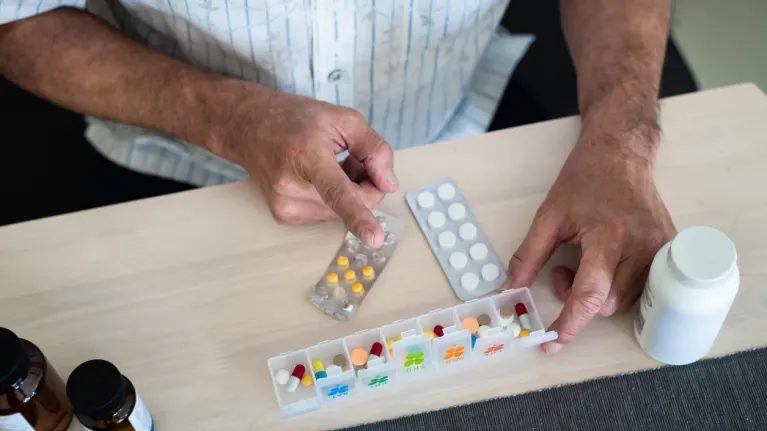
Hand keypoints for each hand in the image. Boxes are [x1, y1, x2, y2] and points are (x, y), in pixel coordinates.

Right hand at [210, 83, 397, 246]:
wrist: (247, 127)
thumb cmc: (296, 119)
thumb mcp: (343, 119)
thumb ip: (374, 149)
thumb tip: (388, 185)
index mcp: (307, 156)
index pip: (337, 191)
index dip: (358, 216)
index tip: (375, 239)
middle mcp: (292, 186)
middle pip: (353, 202)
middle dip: (364, 183)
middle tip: (350, 158)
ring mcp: (285, 205)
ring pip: (342, 212)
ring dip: (347, 192)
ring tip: (327, 165)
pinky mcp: (284, 217)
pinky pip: (327, 215)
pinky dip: (331, 200)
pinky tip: (316, 179)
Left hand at [508, 124, 675, 351]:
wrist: (622, 153)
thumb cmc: (585, 179)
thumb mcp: (549, 216)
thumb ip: (528, 257)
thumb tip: (509, 290)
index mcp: (608, 238)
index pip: (590, 295)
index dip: (570, 323)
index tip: (552, 342)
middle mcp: (641, 248)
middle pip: (607, 304)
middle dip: (578, 298)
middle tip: (562, 268)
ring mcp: (660, 252)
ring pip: (624, 300)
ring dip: (597, 292)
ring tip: (584, 259)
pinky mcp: (669, 253)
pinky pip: (640, 287)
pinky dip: (616, 284)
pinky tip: (605, 261)